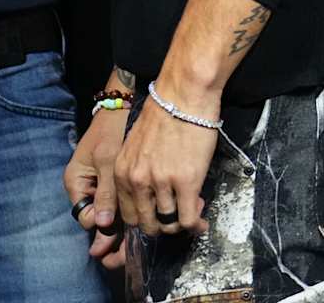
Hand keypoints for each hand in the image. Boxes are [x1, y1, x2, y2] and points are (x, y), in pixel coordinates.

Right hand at [65, 104, 129, 268]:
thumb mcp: (107, 160)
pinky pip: (122, 203)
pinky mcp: (115, 184)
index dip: (104, 228)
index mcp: (77, 183)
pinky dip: (135, 210)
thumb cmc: (110, 130)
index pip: (88, 218)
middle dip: (115, 236)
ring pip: (113, 215)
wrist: (122, 108)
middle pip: (100, 221)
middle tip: (123, 257)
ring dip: (129, 225)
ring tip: (144, 237)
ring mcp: (101, 187)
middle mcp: (86, 190)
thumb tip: (102, 224)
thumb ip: (106, 192)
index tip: (123, 233)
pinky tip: (153, 218)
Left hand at [115, 85, 218, 237]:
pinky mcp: (186, 182)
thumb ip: (137, 174)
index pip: (128, 215)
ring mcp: (161, 183)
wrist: (183, 96)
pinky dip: (196, 225)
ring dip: (181, 225)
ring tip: (192, 214)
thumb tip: (151, 198)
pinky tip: (201, 221)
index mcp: (122, 172)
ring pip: (169, 224)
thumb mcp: (136, 147)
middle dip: (163, 227)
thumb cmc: (162, 116)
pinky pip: (188, 218)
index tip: (159, 216)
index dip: (145, 220)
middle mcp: (137, 181)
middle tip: (176, 218)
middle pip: (147, 224)